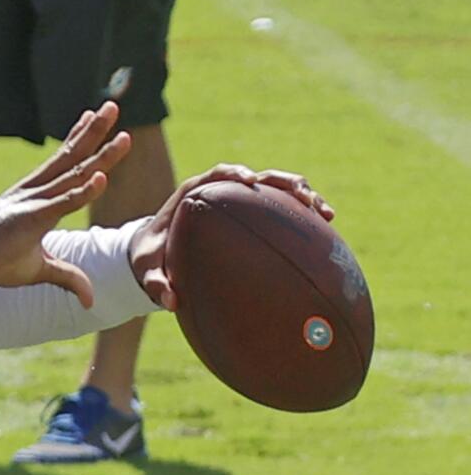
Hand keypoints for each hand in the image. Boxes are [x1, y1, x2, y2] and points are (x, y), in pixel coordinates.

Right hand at [0, 101, 132, 306]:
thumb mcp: (40, 269)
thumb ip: (68, 277)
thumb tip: (89, 299)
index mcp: (37, 197)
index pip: (65, 163)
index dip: (80, 139)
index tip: (94, 118)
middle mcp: (37, 192)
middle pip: (73, 157)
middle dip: (95, 132)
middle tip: (112, 107)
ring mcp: (35, 203)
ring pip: (74, 174)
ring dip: (100, 154)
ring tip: (121, 133)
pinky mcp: (33, 218)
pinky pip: (63, 203)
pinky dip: (84, 191)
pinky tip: (102, 177)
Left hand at [128, 166, 335, 310]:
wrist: (158, 256)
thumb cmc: (151, 258)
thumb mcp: (147, 270)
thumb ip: (155, 282)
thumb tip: (170, 301)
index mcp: (195, 193)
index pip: (218, 173)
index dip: (235, 173)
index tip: (250, 180)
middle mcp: (222, 193)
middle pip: (259, 176)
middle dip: (282, 181)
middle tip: (303, 196)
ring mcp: (242, 203)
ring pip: (278, 191)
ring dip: (303, 197)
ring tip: (326, 214)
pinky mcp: (255, 217)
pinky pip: (283, 212)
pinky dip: (303, 219)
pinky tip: (327, 234)